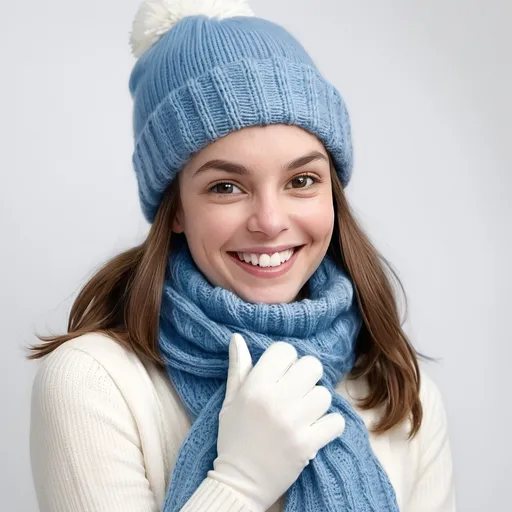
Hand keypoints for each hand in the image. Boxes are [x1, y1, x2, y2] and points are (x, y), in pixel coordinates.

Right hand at [207, 333, 345, 510]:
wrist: (239, 481)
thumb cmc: (234, 437)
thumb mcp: (230, 400)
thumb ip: (238, 367)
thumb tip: (237, 337)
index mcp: (255, 387)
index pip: (285, 350)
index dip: (285, 359)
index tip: (281, 372)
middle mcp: (276, 401)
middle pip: (311, 366)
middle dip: (306, 375)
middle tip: (297, 389)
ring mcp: (294, 423)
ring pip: (325, 394)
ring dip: (317, 401)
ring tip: (304, 412)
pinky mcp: (308, 445)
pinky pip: (336, 421)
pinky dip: (330, 425)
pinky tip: (316, 428)